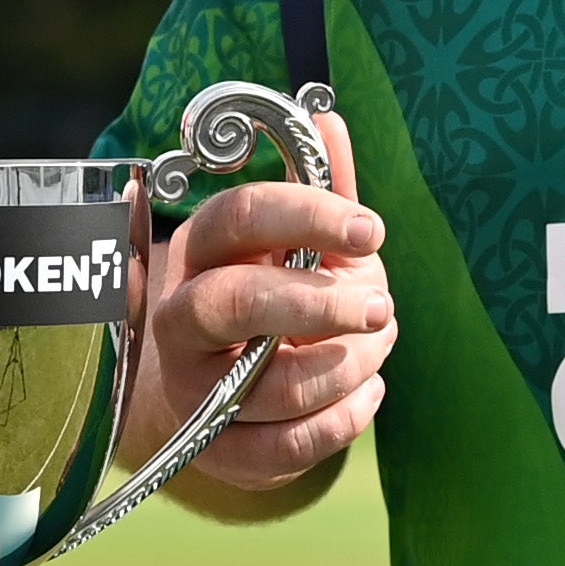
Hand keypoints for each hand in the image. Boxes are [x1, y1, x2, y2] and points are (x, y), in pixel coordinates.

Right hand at [121, 114, 393, 501]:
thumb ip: (319, 186)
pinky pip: (284, 449)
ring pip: (268, 385)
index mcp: (203, 251)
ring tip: (376, 348)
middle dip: (317, 305)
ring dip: (345, 368)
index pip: (237, 217)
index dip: (306, 216)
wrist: (228, 391)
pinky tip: (367, 392)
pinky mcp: (217, 451)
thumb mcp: (300, 241)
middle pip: (231, 304)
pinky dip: (342, 422)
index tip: (372, 228)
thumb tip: (326, 115)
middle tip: (381, 306)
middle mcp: (183, 319)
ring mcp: (194, 389)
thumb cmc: (276, 298)